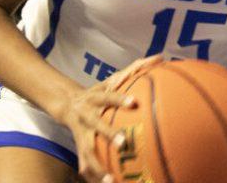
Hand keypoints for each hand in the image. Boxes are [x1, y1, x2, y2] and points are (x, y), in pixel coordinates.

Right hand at [61, 56, 165, 182]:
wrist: (66, 104)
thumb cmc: (99, 92)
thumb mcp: (113, 78)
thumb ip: (136, 68)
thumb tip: (160, 56)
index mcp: (95, 98)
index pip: (108, 96)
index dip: (119, 99)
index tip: (134, 103)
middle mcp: (86, 116)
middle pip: (96, 126)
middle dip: (108, 135)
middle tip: (124, 143)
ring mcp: (81, 134)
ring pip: (87, 152)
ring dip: (98, 166)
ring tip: (112, 179)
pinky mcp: (79, 148)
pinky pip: (86, 164)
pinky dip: (94, 177)